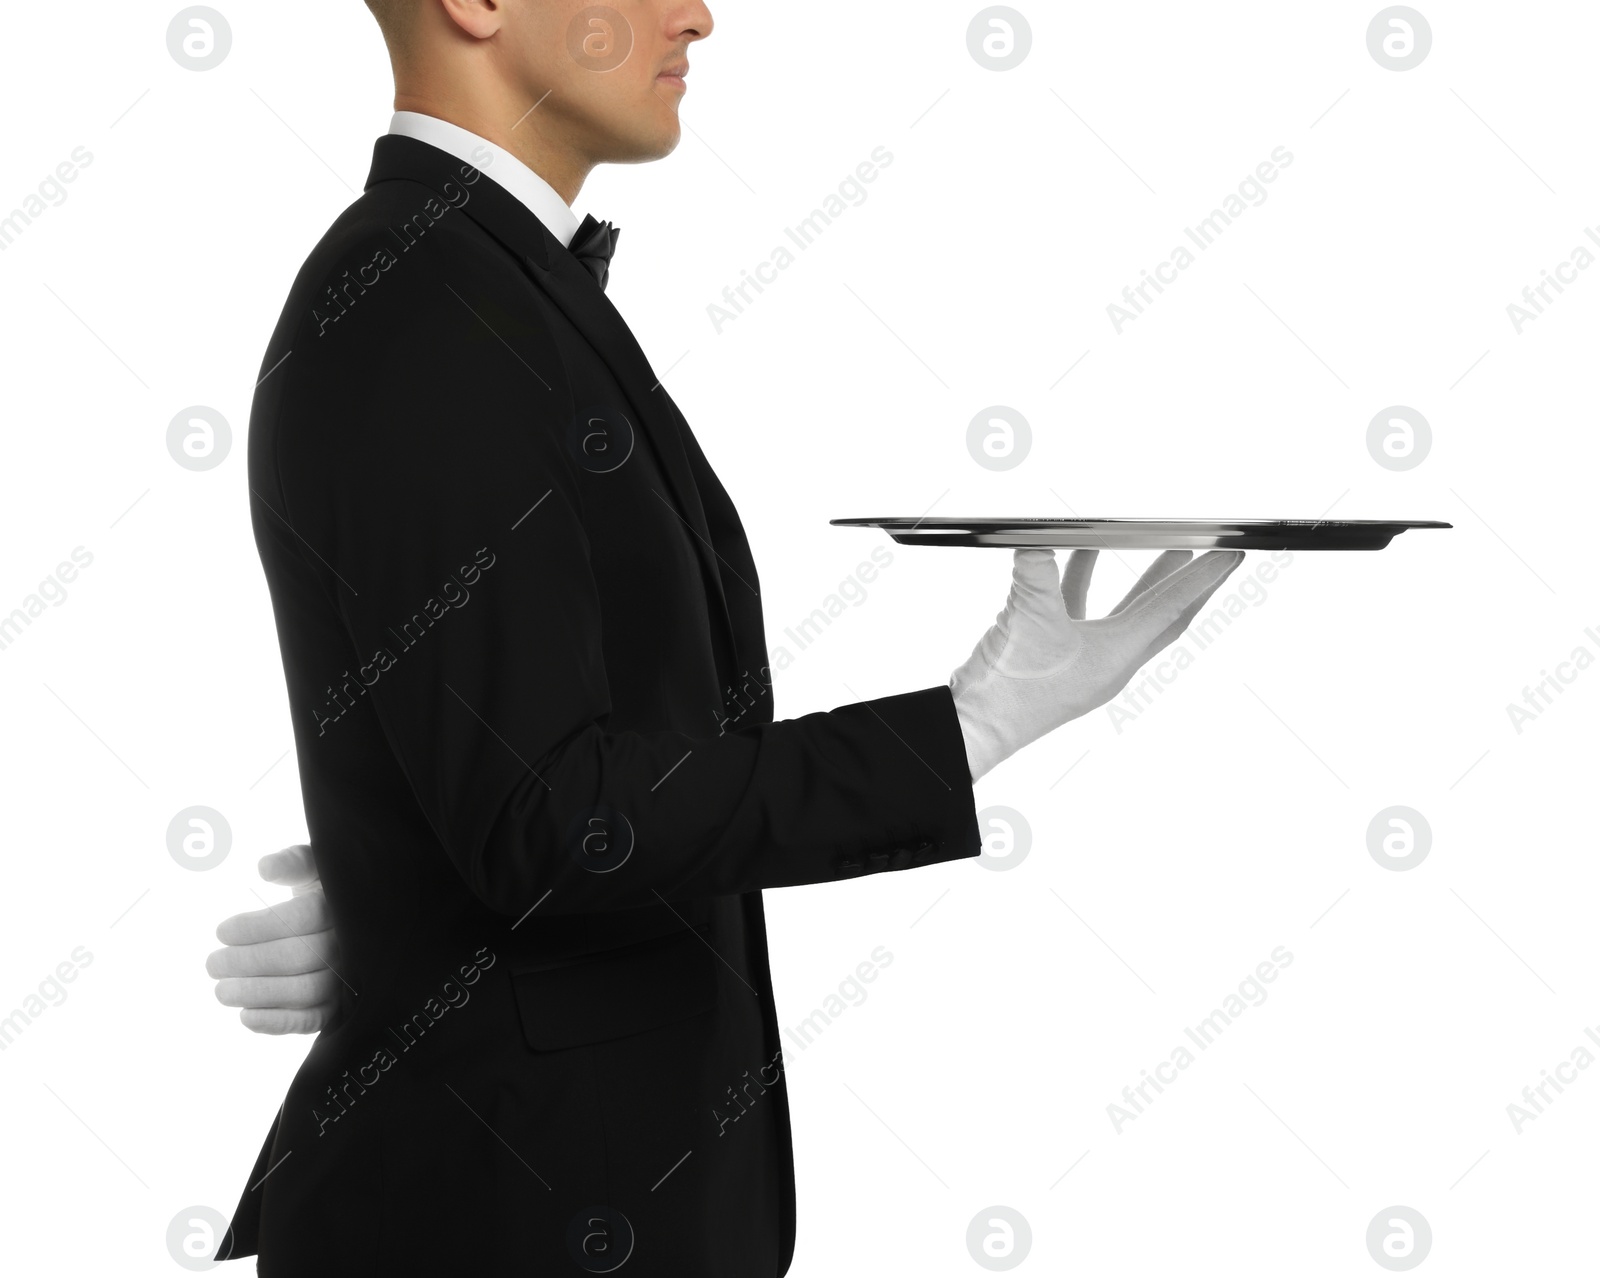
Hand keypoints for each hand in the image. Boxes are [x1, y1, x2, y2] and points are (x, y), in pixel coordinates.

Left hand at [208, 843, 341, 1034]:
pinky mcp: (338, 1005)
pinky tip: (245, 1017)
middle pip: (300, 957)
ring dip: (257, 994)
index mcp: (342, 904)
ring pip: (306, 991)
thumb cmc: (321, 889)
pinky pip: (314, 1021)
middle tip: (212, 964)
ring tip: (221, 991)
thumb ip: (291, 862)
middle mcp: (350, 942)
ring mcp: (347, 976)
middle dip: (248, 963)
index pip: (303, 917)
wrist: (347, 918)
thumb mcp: (310, 866)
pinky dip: (279, 1023)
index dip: (258, 927)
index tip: (221, 931)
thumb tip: (265, 867)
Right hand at [950, 548, 1244, 780]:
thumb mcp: (1028, 616)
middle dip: (1186, 583)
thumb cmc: (1010, 688)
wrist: (975, 726)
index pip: (1171, 608)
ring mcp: (1085, 662)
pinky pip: (1081, 612)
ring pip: (1125, 612)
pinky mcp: (1056, 657)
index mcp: (1118, 656)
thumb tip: (1037, 541)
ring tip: (1161, 548)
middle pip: (1162, 615)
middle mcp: (1110, 661)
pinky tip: (1074, 555)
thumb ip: (1037, 571)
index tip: (1230, 555)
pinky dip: (1083, 582)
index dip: (1203, 578)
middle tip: (1211, 555)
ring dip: (1142, 580)